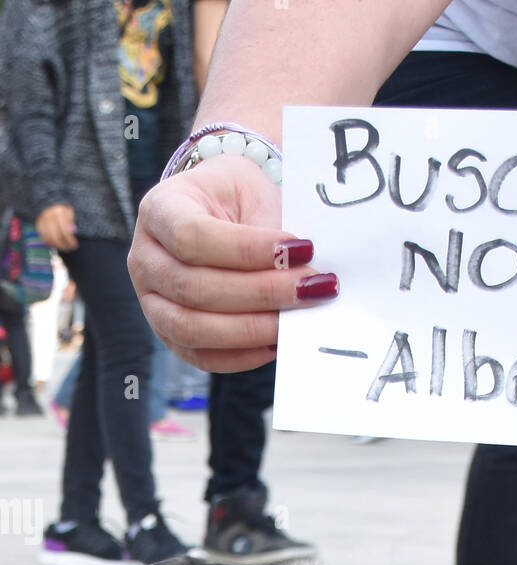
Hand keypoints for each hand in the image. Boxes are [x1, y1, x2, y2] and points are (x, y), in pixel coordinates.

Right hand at [35, 204, 77, 250]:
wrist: (50, 203)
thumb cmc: (63, 209)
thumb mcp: (70, 211)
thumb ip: (71, 221)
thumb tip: (73, 231)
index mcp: (58, 211)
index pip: (65, 230)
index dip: (70, 240)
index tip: (75, 245)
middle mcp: (48, 215)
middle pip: (56, 236)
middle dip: (64, 245)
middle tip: (70, 248)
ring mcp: (42, 220)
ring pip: (49, 238)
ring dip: (57, 245)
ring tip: (65, 247)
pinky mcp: (38, 225)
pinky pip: (43, 237)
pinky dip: (50, 243)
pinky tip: (57, 244)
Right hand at [128, 155, 337, 371]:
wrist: (224, 213)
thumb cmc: (240, 202)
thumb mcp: (253, 195)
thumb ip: (271, 234)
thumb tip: (308, 277)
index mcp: (159, 211)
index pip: (192, 237)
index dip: (247, 250)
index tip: (301, 249)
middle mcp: (145, 259)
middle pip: (193, 287)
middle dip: (260, 292)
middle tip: (311, 287)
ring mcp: (151, 302)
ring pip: (192, 327)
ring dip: (252, 328)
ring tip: (296, 318)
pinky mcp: (170, 336)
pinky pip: (201, 356)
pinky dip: (242, 355)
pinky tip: (277, 343)